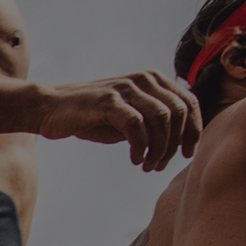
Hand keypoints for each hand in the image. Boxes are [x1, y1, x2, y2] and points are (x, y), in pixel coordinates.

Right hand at [39, 72, 200, 170]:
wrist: (52, 109)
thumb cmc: (92, 117)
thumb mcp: (130, 117)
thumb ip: (154, 122)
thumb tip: (180, 141)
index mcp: (153, 80)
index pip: (189, 102)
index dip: (194, 131)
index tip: (187, 154)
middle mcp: (144, 79)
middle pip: (179, 113)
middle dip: (175, 144)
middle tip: (160, 165)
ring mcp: (126, 88)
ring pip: (161, 119)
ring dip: (159, 148)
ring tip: (148, 165)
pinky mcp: (109, 101)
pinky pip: (136, 125)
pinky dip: (141, 147)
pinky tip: (135, 159)